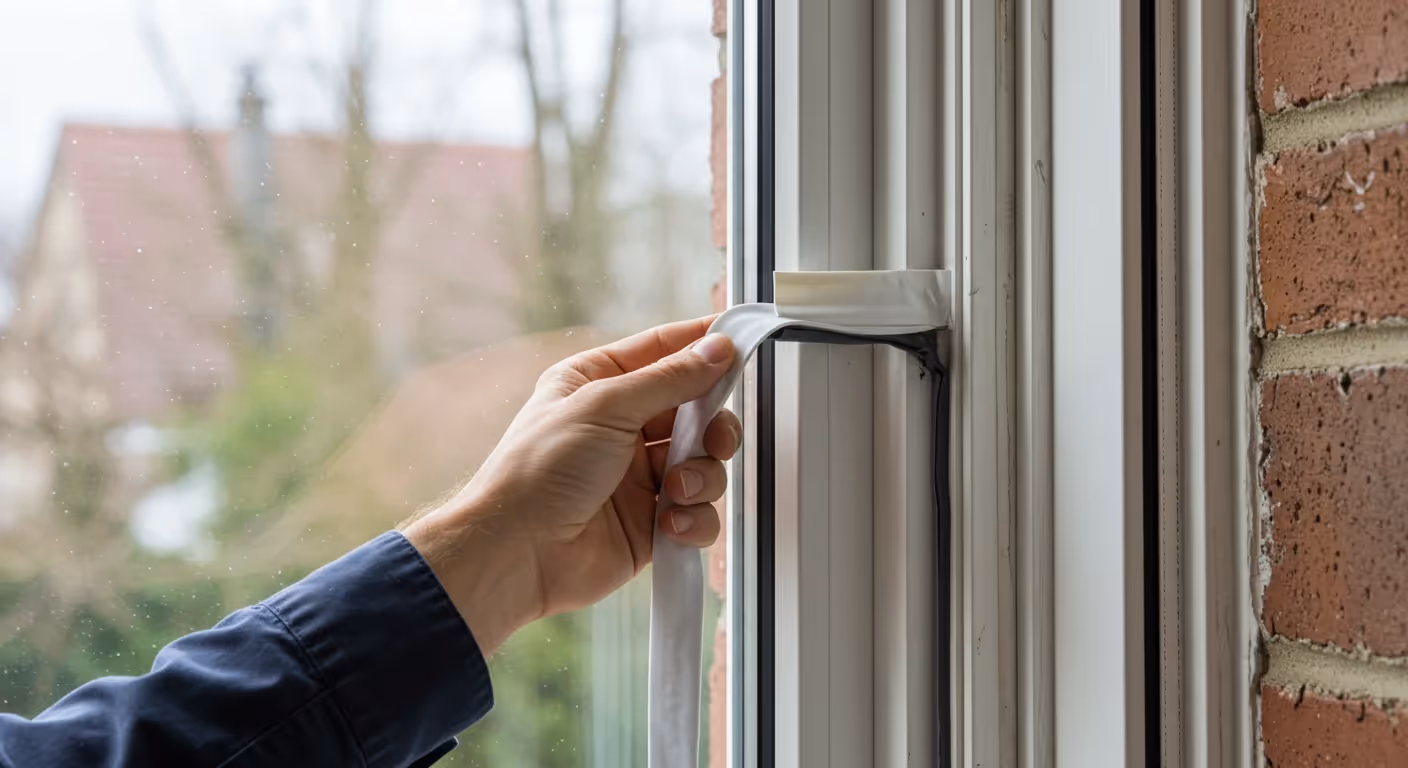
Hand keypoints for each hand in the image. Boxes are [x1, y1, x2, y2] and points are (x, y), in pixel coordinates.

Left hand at [402, 317, 739, 652]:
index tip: (741, 340)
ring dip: (701, 477)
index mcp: (600, 384)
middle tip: (713, 438)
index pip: (664, 351)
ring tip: (674, 490)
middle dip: (713, 427)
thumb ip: (670, 379)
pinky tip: (669, 524)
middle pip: (697, 411)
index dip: (704, 345)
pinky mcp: (651, 523)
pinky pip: (699, 513)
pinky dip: (694, 519)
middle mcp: (622, 427)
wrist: (517, 553)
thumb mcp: (605, 405)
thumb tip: (716, 350)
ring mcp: (638, 477)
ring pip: (706, 464)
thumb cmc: (538, 472)